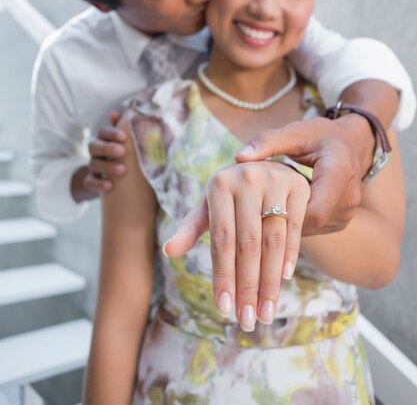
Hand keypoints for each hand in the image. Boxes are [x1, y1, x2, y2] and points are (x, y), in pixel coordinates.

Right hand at [74, 112, 126, 199]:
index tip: (124, 137)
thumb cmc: (125, 155)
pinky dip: (99, 184)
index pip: (103, 132)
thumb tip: (116, 114)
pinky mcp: (91, 181)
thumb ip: (127, 128)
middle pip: (94, 146)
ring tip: (123, 170)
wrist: (117, 178)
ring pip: (93, 164)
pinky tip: (110, 186)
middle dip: (108, 148)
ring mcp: (93, 166)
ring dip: (107, 166)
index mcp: (105, 140)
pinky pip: (89, 182)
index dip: (112, 133)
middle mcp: (96, 152)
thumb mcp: (128, 142)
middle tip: (122, 152)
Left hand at [164, 161, 309, 331]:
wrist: (266, 166)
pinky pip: (294, 228)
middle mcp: (246, 180)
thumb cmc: (231, 194)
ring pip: (272, 241)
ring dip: (270, 281)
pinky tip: (285, 280)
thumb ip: (191, 228)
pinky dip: (291, 255)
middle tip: (248, 320)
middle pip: (248, 245)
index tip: (224, 309)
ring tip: (266, 312)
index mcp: (219, 185)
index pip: (221, 240)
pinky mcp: (297, 186)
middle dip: (247, 287)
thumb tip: (169, 251)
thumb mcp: (210, 206)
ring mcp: (274, 181)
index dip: (223, 276)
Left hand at [235, 114, 371, 234]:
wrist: (352, 142)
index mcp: (339, 172)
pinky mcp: (342, 220)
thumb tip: (238, 157)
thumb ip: (268, 142)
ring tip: (261, 215)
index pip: (313, 211)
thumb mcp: (294, 132)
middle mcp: (348, 197)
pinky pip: (316, 228)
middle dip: (280, 223)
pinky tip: (277, 213)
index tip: (257, 210)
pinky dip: (296, 223)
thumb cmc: (320, 135)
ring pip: (312, 229)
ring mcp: (347, 212)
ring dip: (287, 225)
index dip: (285, 216)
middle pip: (311, 223)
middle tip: (250, 218)